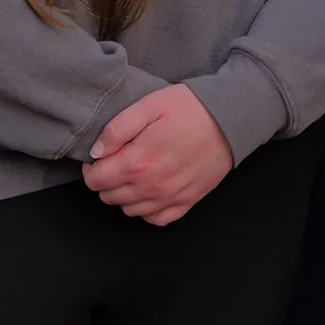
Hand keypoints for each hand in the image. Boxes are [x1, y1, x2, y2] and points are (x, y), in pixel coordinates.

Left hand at [82, 84, 233, 225]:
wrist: (231, 117)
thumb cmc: (190, 107)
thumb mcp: (149, 105)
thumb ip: (117, 129)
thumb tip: (96, 152)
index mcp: (138, 162)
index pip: (96, 180)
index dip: (93, 168)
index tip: (102, 156)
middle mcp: (152, 186)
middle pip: (110, 197)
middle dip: (108, 181)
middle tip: (119, 162)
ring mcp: (171, 197)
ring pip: (130, 210)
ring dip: (125, 195)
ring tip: (136, 174)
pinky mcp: (188, 201)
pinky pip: (158, 219)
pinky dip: (148, 210)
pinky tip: (151, 192)